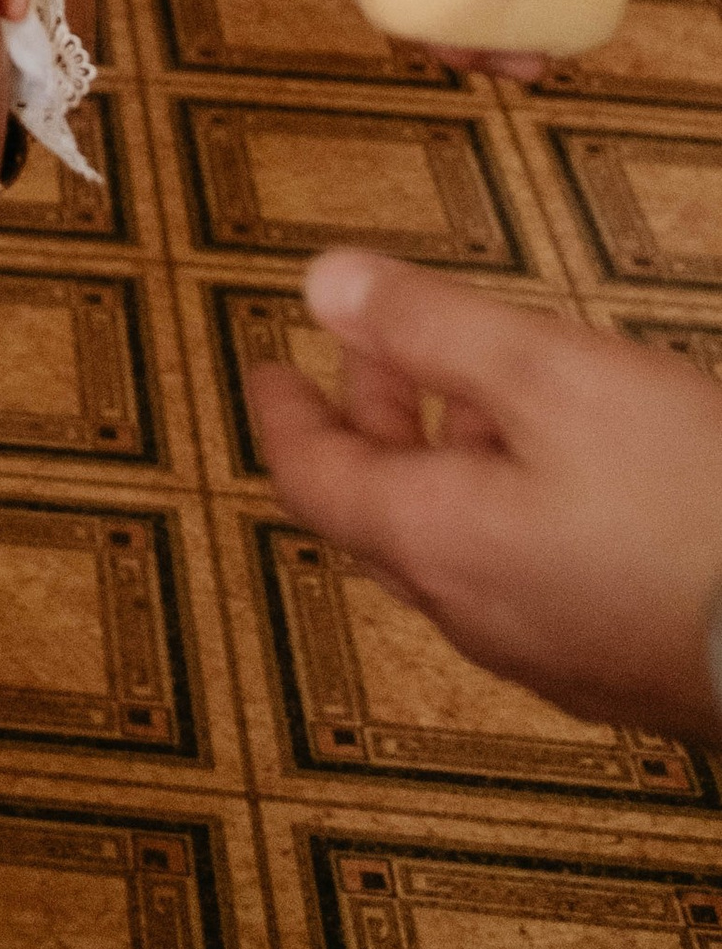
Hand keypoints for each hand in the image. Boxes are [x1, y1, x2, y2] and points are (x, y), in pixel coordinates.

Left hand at [250, 249, 721, 741]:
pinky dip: (507, 511)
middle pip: (381, 512)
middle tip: (376, 359)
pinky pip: (524, 578)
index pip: (313, 480)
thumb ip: (428, 325)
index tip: (269, 373)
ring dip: (446, 463)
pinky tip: (568, 471)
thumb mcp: (551, 375)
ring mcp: (545, 650)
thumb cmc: (695, 508)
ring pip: (456, 546)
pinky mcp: (612, 664)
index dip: (284, 414)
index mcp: (437, 541)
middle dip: (371, 423)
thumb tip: (324, 285)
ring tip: (484, 393)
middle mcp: (474, 611)